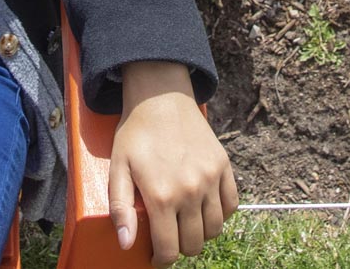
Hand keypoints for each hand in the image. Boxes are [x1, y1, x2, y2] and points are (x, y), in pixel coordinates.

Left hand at [106, 60, 235, 264]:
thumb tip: (127, 244)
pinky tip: (206, 209)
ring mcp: (211, 178)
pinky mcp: (224, 166)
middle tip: (170, 238)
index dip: (162, 260)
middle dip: (180, 247)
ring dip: (202, 234)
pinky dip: (221, 214)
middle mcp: (190, 190)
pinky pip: (231, 205)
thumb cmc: (135, 134)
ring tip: (187, 225)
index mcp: (161, 195)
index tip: (157, 258)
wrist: (161, 97)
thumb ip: (121, 209)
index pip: (169, 249)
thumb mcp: (118, 169)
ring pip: (215, 228)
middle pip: (194, 243)